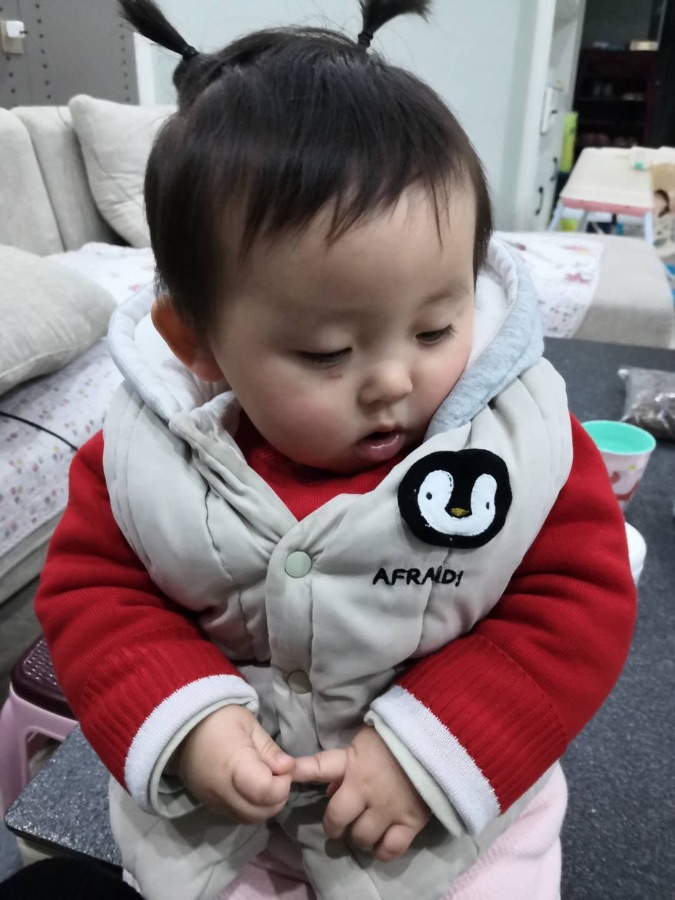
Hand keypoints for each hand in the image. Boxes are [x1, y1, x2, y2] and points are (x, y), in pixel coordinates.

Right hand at [177, 705, 293, 823]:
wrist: (180, 726)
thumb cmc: (218, 718)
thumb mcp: (248, 724)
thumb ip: (269, 750)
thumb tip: (289, 768)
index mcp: (234, 765)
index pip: (265, 792)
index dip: (282, 785)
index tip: (283, 768)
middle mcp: (221, 790)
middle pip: (259, 813)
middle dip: (277, 797)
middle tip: (277, 775)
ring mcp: (212, 802)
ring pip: (249, 820)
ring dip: (264, 806)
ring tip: (265, 781)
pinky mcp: (208, 806)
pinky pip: (236, 817)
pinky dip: (250, 808)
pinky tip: (251, 788)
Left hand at [293, 726, 430, 861]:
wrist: (441, 740)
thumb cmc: (400, 737)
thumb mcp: (368, 742)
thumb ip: (348, 764)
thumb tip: (329, 788)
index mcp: (353, 762)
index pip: (320, 766)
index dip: (300, 770)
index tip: (283, 771)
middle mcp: (365, 788)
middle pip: (337, 819)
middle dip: (335, 825)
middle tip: (339, 824)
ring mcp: (388, 807)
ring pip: (361, 838)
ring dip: (359, 837)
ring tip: (364, 830)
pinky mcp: (410, 821)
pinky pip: (389, 849)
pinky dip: (382, 850)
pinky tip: (382, 842)